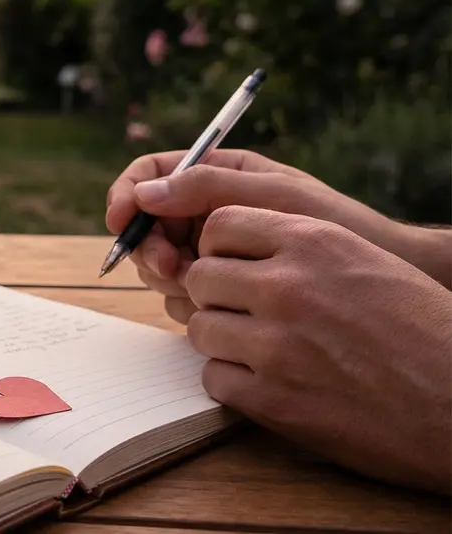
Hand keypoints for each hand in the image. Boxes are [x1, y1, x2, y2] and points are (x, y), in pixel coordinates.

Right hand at [104, 149, 436, 324]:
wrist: (381, 272)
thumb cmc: (338, 225)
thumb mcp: (272, 195)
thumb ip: (208, 187)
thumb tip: (146, 193)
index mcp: (217, 175)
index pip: (150, 175)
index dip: (126, 195)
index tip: (121, 219)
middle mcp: (208, 213)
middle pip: (147, 224)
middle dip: (150, 245)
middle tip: (172, 266)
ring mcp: (212, 251)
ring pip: (159, 262)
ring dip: (167, 276)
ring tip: (200, 285)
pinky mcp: (222, 287)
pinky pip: (181, 292)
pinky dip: (186, 299)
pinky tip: (214, 306)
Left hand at [184, 206, 451, 492]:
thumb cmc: (424, 331)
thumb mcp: (368, 261)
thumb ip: (300, 247)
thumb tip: (237, 245)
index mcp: (315, 243)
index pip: (221, 224)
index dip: (221, 248)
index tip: (235, 266)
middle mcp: (288, 287)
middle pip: (200, 277)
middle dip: (215, 295)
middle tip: (244, 313)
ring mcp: (275, 346)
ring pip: (200, 328)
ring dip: (223, 340)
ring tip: (262, 350)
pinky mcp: (272, 400)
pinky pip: (214, 378)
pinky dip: (234, 382)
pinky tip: (268, 383)